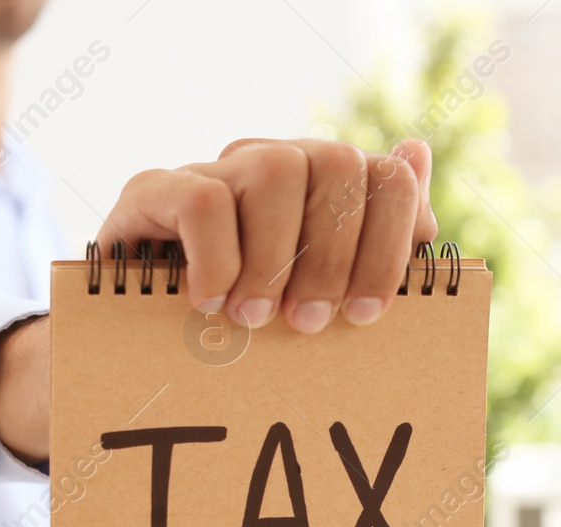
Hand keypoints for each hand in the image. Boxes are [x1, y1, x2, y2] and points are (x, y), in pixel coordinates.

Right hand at [98, 136, 438, 331]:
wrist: (145, 337)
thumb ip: (380, 233)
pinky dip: (216, 260)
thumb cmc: (254, 318)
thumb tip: (415, 155)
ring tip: (256, 319)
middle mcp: (277, 162)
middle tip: (309, 323)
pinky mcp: (154, 190)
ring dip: (273, 258)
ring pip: (273, 171)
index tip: (366, 314)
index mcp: (328, 185)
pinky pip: (202, 200)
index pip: (387, 178)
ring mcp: (216, 171)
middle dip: (332, 256)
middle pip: (336, 164)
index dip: (388, 245)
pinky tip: (210, 303)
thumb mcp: (325, 292)